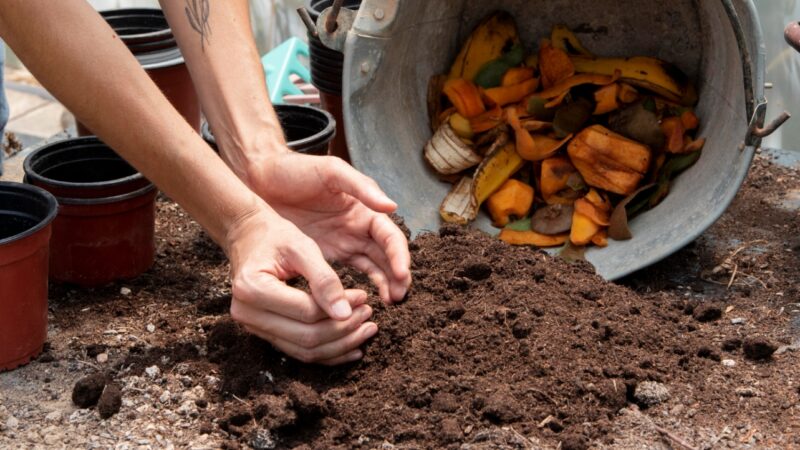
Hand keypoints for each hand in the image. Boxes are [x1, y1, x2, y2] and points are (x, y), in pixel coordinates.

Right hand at [225, 206, 377, 364]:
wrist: (248, 237)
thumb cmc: (275, 236)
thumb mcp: (301, 247)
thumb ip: (324, 279)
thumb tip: (345, 314)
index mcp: (253, 288)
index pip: (307, 312)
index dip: (341, 309)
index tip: (364, 297)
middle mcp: (247, 313)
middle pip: (306, 337)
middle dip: (344, 330)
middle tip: (369, 315)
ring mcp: (253, 327)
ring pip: (304, 351)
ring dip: (339, 345)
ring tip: (366, 330)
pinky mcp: (264, 333)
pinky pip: (299, 351)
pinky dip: (327, 353)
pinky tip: (352, 348)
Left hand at [237, 151, 411, 302]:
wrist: (261, 178)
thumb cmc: (296, 170)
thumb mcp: (331, 172)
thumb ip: (361, 187)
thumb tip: (392, 206)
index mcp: (365, 209)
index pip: (390, 236)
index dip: (399, 255)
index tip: (402, 275)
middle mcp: (358, 228)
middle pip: (386, 256)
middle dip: (397, 276)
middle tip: (398, 297)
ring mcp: (343, 243)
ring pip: (373, 268)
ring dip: (384, 284)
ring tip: (390, 303)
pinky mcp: (325, 255)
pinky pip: (349, 274)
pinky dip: (360, 287)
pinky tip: (363, 301)